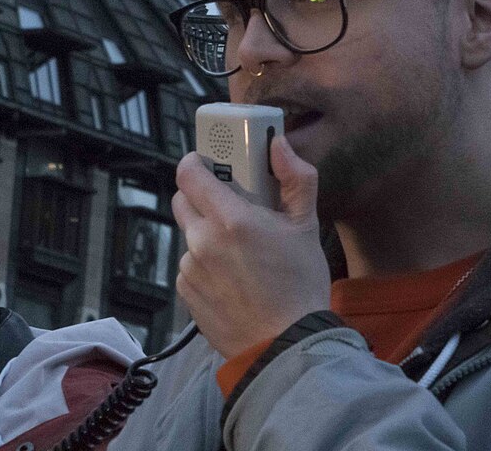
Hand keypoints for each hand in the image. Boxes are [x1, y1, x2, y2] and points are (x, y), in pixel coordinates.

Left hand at [172, 136, 330, 358]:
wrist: (286, 346)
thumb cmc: (300, 285)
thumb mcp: (307, 226)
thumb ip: (296, 178)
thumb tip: (279, 144)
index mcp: (230, 219)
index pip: (188, 173)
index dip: (195, 162)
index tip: (208, 162)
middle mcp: (202, 241)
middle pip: (183, 200)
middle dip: (202, 196)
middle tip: (232, 204)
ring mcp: (190, 269)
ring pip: (189, 235)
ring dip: (207, 234)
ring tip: (241, 252)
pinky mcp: (186, 293)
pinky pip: (189, 265)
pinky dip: (205, 264)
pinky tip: (233, 278)